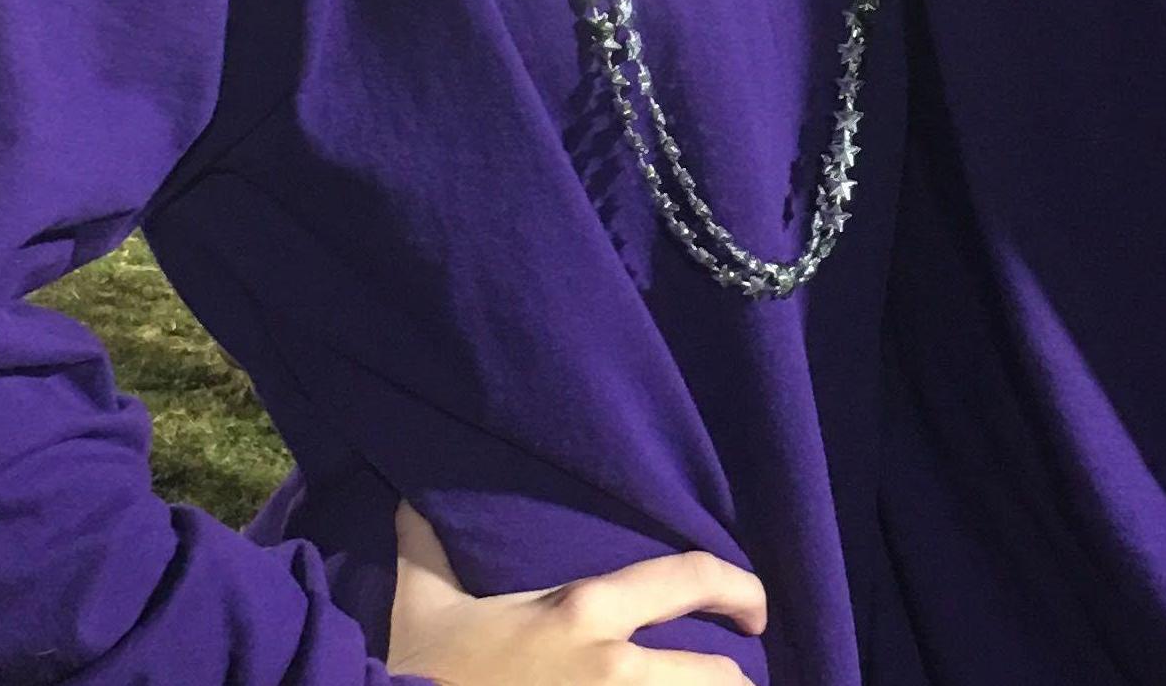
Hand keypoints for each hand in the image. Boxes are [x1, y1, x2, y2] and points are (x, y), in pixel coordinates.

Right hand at [387, 501, 764, 682]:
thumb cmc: (422, 671)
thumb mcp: (425, 601)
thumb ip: (427, 545)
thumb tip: (410, 497)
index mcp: (584, 611)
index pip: (688, 576)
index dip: (739, 584)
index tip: (756, 606)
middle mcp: (612, 670)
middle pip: (719, 677)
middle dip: (739, 681)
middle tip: (741, 681)